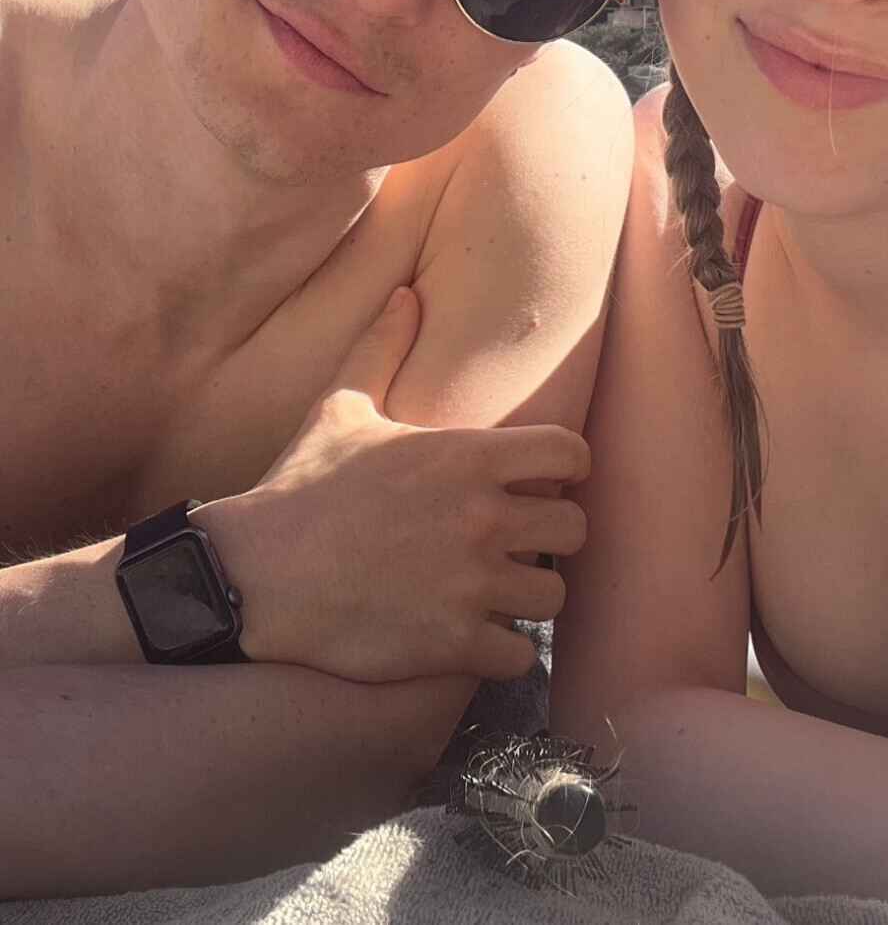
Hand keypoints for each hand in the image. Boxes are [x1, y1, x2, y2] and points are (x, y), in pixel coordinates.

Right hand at [193, 287, 588, 682]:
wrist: (253, 574)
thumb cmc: (300, 487)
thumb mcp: (342, 407)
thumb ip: (383, 348)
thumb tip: (405, 294)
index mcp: (469, 455)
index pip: (573, 455)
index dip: (563, 469)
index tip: (538, 482)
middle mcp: (482, 517)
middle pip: (574, 528)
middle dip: (550, 534)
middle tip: (516, 541)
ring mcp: (471, 583)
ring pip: (554, 594)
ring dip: (528, 594)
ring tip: (497, 590)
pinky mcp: (452, 642)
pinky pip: (519, 653)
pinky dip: (502, 650)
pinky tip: (472, 636)